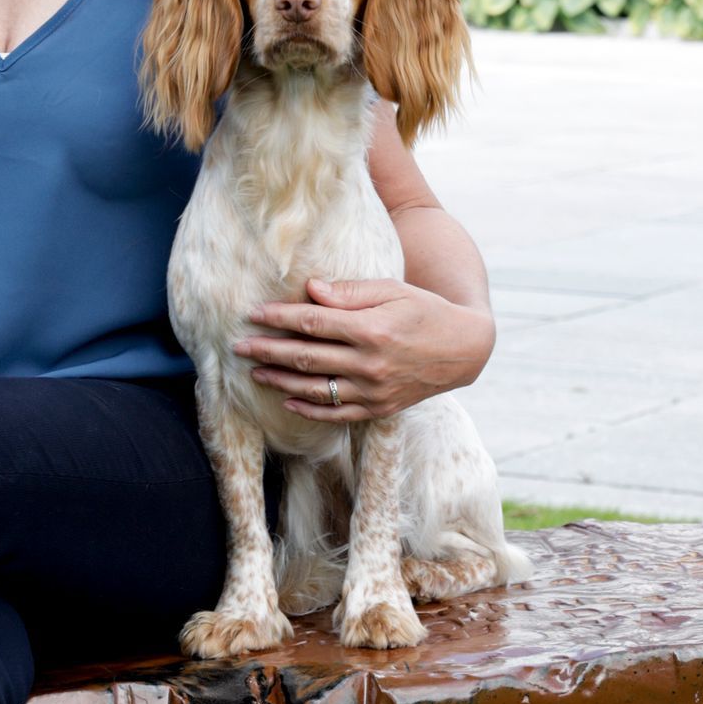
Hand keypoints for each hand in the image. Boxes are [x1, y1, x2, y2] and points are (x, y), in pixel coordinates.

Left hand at [234, 278, 495, 421]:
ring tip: (255, 373)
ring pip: (316, 389)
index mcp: (371, 329)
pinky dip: (310, 409)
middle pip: (306, 357)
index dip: (278, 319)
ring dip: (280, 382)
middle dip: (267, 351)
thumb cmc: (424, 309)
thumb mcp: (392, 290)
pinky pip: (338, 414)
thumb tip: (309, 290)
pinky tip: (288, 401)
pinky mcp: (380, 408)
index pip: (312, 323)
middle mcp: (370, 363)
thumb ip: (350, 292)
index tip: (253, 315)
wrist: (464, 349)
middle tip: (238, 346)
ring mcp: (375, 390)